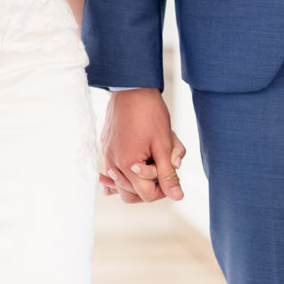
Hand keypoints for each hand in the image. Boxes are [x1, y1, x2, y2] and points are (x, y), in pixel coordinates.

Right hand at [98, 88, 185, 203]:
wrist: (132, 87)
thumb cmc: (149, 113)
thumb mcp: (164, 145)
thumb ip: (168, 174)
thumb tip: (177, 197)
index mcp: (128, 165)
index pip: (146, 195)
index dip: (163, 189)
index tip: (170, 174)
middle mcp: (113, 163)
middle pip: (130, 195)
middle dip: (148, 187)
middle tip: (162, 174)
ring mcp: (107, 154)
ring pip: (120, 184)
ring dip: (136, 180)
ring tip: (150, 169)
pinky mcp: (106, 145)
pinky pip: (112, 169)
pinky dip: (123, 172)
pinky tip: (133, 167)